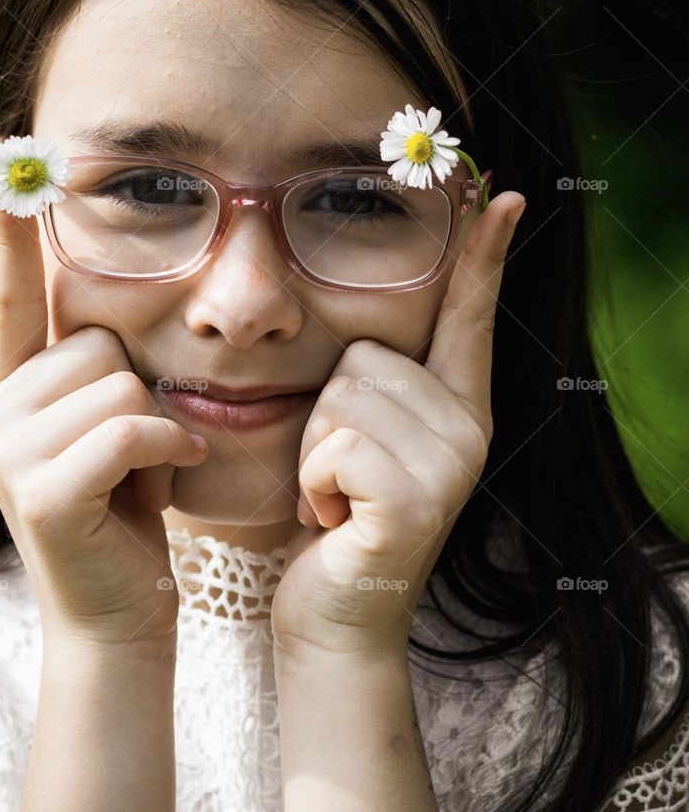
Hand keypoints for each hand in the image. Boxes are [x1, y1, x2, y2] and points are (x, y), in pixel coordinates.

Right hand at [0, 196, 208, 652]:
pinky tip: (162, 480)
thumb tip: (114, 296)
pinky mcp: (40, 491)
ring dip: (155, 425)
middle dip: (137, 391)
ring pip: (118, 382)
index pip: (12, 291)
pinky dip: (166, 451)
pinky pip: (130, 427)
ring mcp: (8, 451)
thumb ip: (101, 364)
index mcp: (6, 386)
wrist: (120, 611)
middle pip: (96, 339)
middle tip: (132, 452)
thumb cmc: (127, 508)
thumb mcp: (113, 422)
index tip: (0, 139)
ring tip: (140, 472)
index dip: (13, 224)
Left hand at [270, 191, 525, 661]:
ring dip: (314, 452)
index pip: (467, 316)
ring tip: (335, 499)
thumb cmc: (334, 522)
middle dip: (326, 417)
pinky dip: (312, 483)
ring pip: (343, 398)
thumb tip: (359, 336)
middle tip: (340, 478)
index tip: (499, 193)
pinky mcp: (418, 501)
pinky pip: (335, 445)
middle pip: (363, 356)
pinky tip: (332, 520)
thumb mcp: (356, 443)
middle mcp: (467, 429)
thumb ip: (372, 388)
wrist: (334, 619)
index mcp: (456, 408)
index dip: (482, 255)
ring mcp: (450, 466)